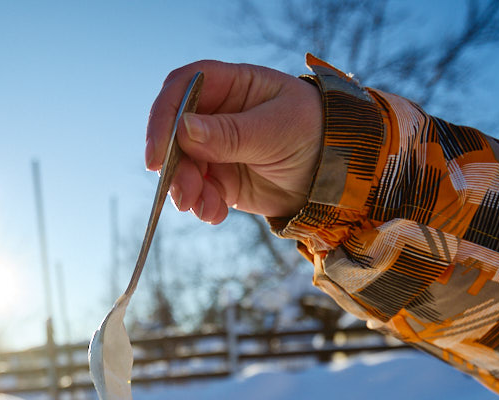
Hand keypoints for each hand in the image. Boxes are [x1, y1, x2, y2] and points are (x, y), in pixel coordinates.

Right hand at [145, 60, 321, 223]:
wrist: (341, 176)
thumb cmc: (317, 134)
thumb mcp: (275, 131)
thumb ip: (229, 133)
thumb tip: (183, 129)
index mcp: (233, 86)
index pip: (183, 89)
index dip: (164, 116)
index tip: (157, 153)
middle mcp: (219, 114)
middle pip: (175, 132)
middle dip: (174, 165)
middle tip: (182, 192)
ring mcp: (218, 148)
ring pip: (183, 166)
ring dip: (184, 189)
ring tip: (201, 207)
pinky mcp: (223, 179)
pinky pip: (200, 191)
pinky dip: (202, 205)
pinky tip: (216, 213)